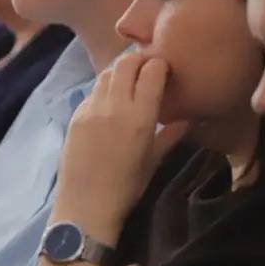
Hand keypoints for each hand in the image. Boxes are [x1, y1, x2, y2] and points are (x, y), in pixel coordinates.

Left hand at [58, 54, 170, 222]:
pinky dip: (103, 91)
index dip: (160, 65)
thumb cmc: (126, 187)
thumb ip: (170, 135)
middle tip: (147, 70)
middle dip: (139, 60)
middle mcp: (114, 107)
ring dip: (120, 73)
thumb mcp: (153, 161)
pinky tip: (109, 105)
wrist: (86, 205)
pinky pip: (92, 92)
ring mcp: (91, 109)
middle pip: (126, 63)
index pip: (151, 71)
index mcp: (139, 118)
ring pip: (106, 74)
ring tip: (128, 84)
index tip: (165, 71)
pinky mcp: (75, 115)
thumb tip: (189, 118)